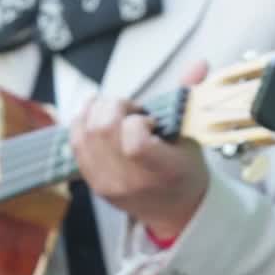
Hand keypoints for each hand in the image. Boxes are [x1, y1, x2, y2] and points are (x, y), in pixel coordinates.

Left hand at [71, 62, 210, 240]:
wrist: (175, 210)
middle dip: (114, 107)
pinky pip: (75, 145)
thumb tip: (199, 64)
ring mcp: (109, 184)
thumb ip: (187, 97)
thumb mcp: (192, 137)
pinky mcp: (93, 183)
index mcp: (163, 171)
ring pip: (84, 134)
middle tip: (130, 111)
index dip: (136, 121)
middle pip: (102, 130)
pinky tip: (96, 118)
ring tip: (114, 112)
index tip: (149, 121)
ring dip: (96, 112)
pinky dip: (82, 124)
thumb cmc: (184, 173)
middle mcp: (132, 181)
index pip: (134, 142)